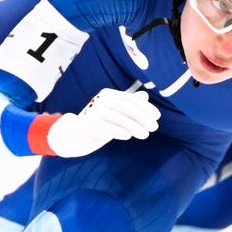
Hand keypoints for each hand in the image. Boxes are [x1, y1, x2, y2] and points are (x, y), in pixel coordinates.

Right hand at [44, 88, 159, 156]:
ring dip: (134, 127)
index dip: (146, 108)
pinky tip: (128, 136)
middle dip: (143, 118)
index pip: (132, 100)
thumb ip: (128, 104)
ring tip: (145, 135)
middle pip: (127, 108)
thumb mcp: (115, 113)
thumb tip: (145, 96)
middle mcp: (102, 100)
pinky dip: (119, 131)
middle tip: (154, 128)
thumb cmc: (98, 123)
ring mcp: (95, 111)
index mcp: (110, 95)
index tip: (157, 117)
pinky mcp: (89, 124)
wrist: (74, 134)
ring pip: (119, 118)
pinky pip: (107, 127)